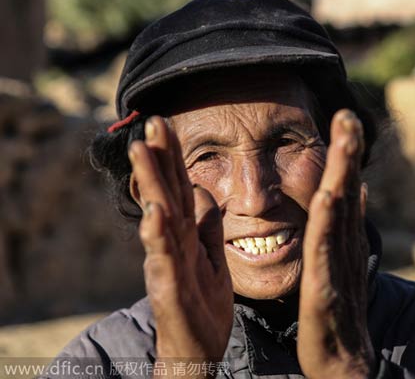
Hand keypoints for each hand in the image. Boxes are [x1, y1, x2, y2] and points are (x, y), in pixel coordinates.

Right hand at [128, 117, 232, 376]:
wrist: (199, 350)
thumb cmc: (203, 304)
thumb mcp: (212, 256)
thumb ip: (207, 225)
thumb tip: (205, 190)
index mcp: (185, 235)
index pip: (178, 188)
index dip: (171, 158)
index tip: (165, 124)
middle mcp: (172, 244)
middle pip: (165, 195)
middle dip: (158, 159)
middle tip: (152, 123)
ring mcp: (168, 265)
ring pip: (159, 220)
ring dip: (150, 186)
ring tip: (142, 154)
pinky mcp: (170, 290)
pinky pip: (164, 260)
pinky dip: (157, 237)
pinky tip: (154, 213)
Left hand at [297, 110, 374, 378]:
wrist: (341, 361)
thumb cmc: (338, 312)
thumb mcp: (341, 261)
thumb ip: (347, 225)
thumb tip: (360, 188)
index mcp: (342, 239)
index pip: (345, 189)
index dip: (346, 154)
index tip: (345, 117)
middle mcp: (343, 247)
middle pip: (347, 192)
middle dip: (348, 152)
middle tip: (349, 114)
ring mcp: (336, 267)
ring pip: (339, 213)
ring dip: (343, 174)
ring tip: (345, 138)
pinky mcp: (324, 290)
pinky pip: (323, 252)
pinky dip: (327, 223)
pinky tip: (328, 196)